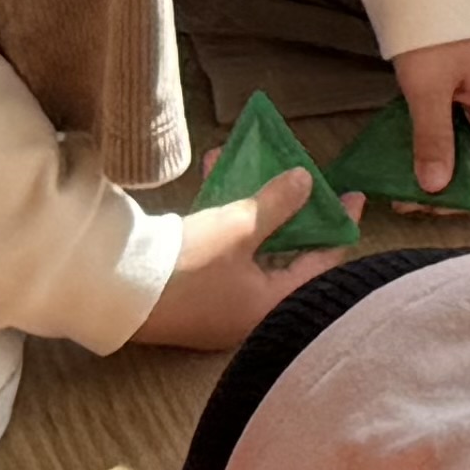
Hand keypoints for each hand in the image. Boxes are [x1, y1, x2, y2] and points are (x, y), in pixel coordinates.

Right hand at [132, 165, 329, 350]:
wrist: (116, 290)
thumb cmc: (189, 265)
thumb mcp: (238, 227)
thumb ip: (278, 204)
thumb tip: (307, 181)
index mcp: (274, 305)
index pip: (322, 264)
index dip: (338, 225)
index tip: (352, 195)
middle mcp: (252, 310)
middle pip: (286, 252)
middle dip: (290, 207)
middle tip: (302, 176)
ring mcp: (222, 301)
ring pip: (251, 245)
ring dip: (251, 202)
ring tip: (252, 160)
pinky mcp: (195, 289)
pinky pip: (223, 247)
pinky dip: (224, 215)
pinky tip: (212, 172)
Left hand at [384, 28, 469, 212]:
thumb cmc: (434, 28)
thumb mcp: (427, 88)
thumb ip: (433, 139)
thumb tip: (435, 187)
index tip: (436, 206)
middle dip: (454, 181)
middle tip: (413, 196)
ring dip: (446, 159)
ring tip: (409, 176)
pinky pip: (464, 117)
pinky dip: (443, 135)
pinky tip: (416, 145)